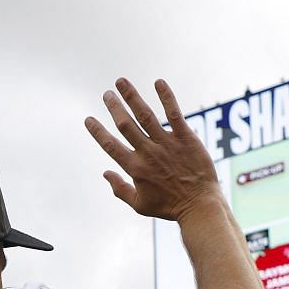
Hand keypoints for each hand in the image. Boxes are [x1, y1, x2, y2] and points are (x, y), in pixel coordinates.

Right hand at [83, 78, 222, 222]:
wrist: (199, 205)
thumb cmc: (169, 207)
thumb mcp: (140, 205)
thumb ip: (119, 189)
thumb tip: (105, 174)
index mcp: (135, 168)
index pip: (111, 146)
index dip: (98, 132)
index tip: (88, 119)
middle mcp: (148, 153)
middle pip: (126, 125)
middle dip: (114, 107)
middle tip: (106, 94)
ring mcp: (167, 144)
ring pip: (145, 115)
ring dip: (132, 96)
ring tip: (121, 81)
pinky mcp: (185, 138)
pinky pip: (174, 114)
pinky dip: (166, 97)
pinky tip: (158, 82)